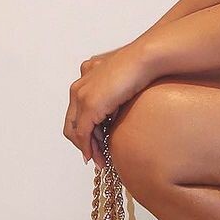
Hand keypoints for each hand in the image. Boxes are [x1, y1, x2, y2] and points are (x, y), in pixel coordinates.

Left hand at [64, 42, 152, 168]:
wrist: (146, 58)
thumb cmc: (143, 65)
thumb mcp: (123, 81)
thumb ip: (115, 93)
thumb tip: (117, 109)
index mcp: (86, 75)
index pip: (79, 109)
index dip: (85, 129)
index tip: (95, 142)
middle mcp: (79, 85)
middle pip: (72, 122)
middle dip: (82, 142)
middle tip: (94, 156)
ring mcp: (81, 95)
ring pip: (76, 130)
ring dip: (86, 148)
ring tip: (99, 160)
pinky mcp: (89, 105)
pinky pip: (83, 133)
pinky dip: (88, 147)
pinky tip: (96, 156)